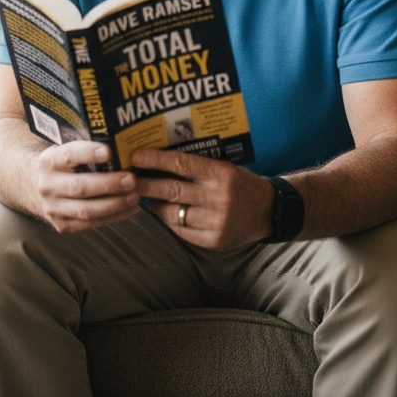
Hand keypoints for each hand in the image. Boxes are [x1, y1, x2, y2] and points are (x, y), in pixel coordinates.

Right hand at [32, 141, 140, 232]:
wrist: (37, 186)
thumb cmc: (64, 163)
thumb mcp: (67, 149)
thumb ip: (88, 146)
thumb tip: (123, 141)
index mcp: (48, 161)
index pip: (68, 155)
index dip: (88, 153)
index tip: (109, 151)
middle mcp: (47, 186)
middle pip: (80, 187)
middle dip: (109, 184)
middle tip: (132, 179)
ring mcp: (53, 209)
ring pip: (87, 210)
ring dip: (116, 204)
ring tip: (136, 195)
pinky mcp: (62, 226)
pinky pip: (91, 224)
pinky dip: (115, 216)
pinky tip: (131, 208)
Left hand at [131, 148, 272, 249]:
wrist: (269, 210)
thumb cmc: (240, 184)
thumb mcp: (224, 167)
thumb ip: (196, 166)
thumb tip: (159, 162)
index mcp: (221, 173)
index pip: (181, 164)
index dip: (155, 160)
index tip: (135, 156)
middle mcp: (218, 197)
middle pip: (172, 190)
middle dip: (145, 184)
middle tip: (128, 180)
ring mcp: (216, 221)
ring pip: (173, 213)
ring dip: (156, 205)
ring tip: (146, 197)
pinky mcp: (214, 240)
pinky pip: (182, 231)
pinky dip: (170, 221)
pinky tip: (165, 213)